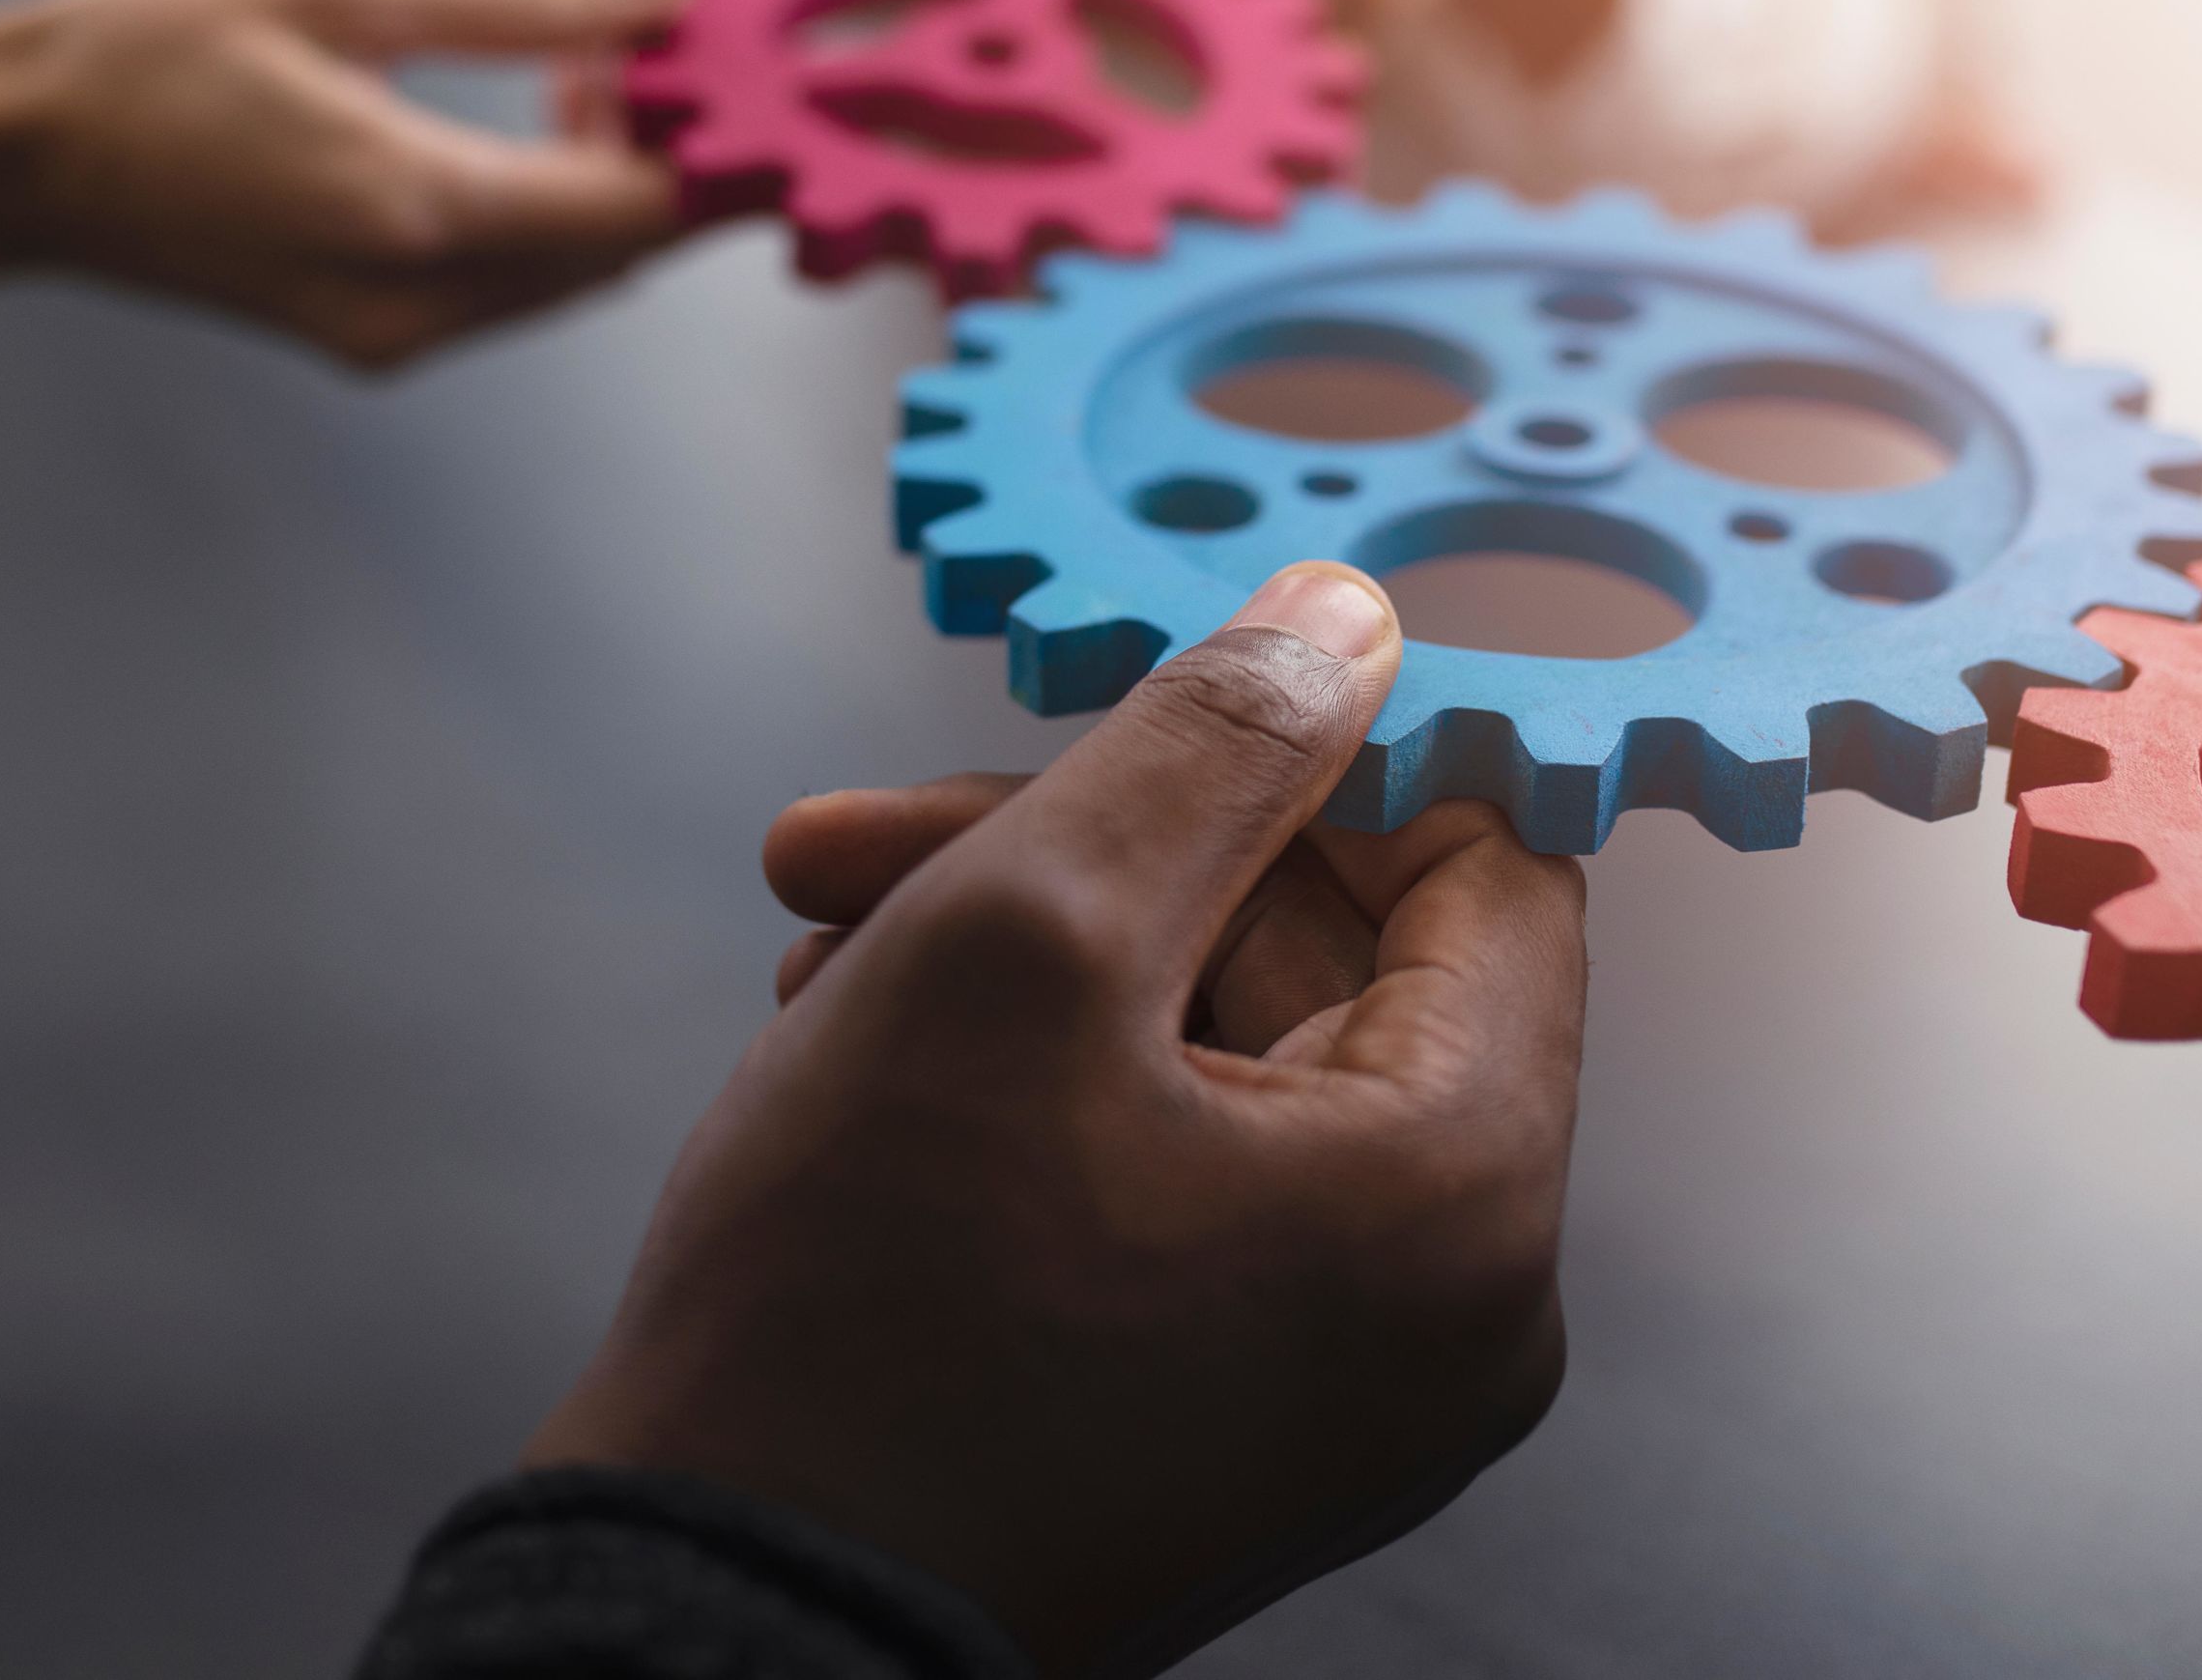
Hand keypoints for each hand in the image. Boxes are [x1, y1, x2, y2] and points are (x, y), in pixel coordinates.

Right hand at [0, 0, 689, 366]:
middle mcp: (415, 299)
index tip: (740, 47)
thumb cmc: (150, 46)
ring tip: (586, 61)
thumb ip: (533, 1)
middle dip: (674, 148)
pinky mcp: (371, 338)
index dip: (717, 133)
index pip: (641, 204)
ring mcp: (391, 336)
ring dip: (615, 176)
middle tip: (665, 33)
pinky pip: (515, 281)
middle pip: (624, 248)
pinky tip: (526, 114)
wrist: (7, 157)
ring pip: (578, 271)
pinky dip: (553, 207)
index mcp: (411, 206)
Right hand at [528, 565, 1588, 1675]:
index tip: (1133, 711)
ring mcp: (1342, 1383)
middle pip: (1320, 957)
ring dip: (1029, 960)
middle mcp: (1450, 1308)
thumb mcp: (1023, 940)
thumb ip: (1206, 746)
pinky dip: (1036, 1088)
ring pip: (1219, 1056)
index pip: (1483, 865)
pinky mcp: (1228, 1419)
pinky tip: (857, 1045)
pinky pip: (1182, 1178)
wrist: (718, 1636)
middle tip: (866, 837)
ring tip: (825, 948)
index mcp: (1463, 1190)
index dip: (1310, 757)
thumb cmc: (861, 1318)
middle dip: (1085, 861)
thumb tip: (1346, 622)